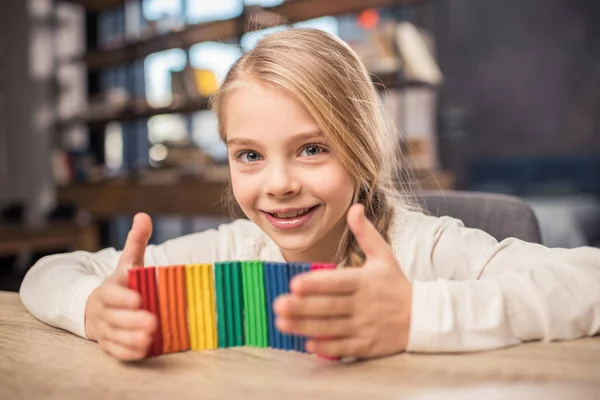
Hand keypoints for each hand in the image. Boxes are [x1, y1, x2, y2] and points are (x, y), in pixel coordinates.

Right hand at [84, 213, 157, 360]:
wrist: (96, 308)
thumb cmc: (120, 284)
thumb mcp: (126, 262)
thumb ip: (135, 242)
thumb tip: (143, 215)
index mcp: (108, 289)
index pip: (111, 294)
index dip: (122, 297)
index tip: (139, 298)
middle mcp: (104, 311)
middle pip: (114, 317)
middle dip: (132, 320)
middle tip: (153, 321)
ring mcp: (105, 329)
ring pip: (115, 336)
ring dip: (131, 338)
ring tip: (149, 337)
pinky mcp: (109, 344)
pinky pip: (115, 351)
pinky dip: (128, 352)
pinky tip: (143, 350)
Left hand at [273, 203, 411, 358]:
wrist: (424, 317)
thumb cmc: (396, 284)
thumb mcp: (384, 256)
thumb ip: (365, 233)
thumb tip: (355, 207)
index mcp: (366, 281)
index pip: (338, 282)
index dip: (316, 284)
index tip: (294, 284)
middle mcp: (365, 304)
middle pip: (329, 307)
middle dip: (303, 307)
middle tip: (278, 305)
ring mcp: (366, 327)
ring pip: (331, 328)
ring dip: (305, 327)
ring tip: (281, 323)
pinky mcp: (368, 346)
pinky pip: (344, 348)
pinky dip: (326, 348)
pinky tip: (307, 345)